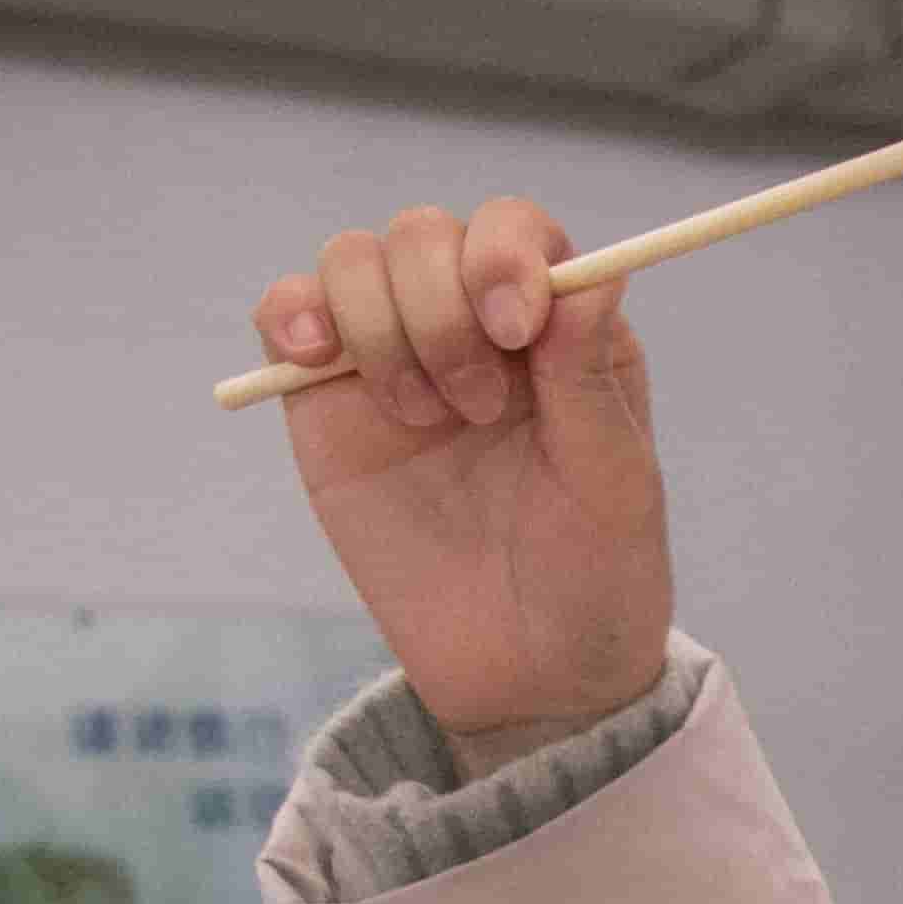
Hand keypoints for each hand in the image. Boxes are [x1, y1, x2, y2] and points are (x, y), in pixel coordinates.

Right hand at [251, 199, 673, 737]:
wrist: (528, 672)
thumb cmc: (594, 576)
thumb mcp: (614, 485)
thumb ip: (591, 378)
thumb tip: (592, 274)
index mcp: (563, 334)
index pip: (519, 231)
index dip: (504, 255)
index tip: (515, 329)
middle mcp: (478, 328)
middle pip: (426, 234)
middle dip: (441, 306)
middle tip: (474, 407)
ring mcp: (398, 358)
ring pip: (355, 260)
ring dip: (382, 327)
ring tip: (427, 420)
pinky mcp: (327, 401)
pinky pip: (288, 314)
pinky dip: (291, 313)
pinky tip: (316, 355)